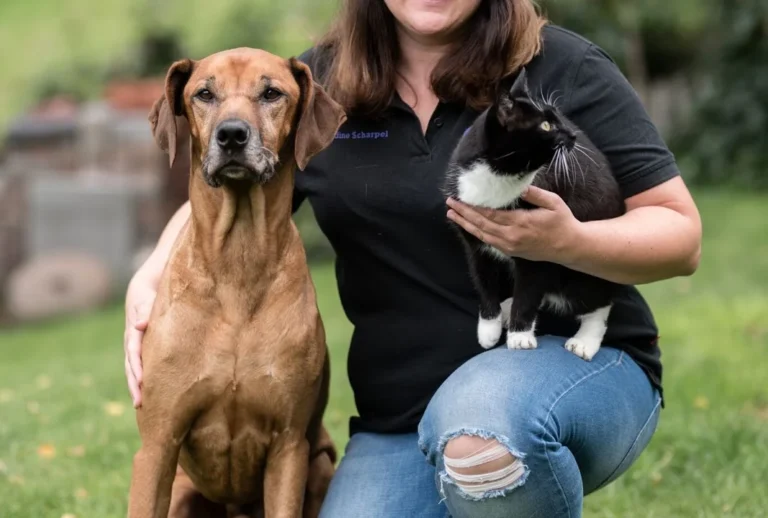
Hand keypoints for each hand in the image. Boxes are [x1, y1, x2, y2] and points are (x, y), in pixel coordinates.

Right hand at [124, 282, 155, 407]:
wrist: (141, 293)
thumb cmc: (148, 296)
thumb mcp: (146, 300)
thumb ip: (144, 312)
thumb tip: (140, 325)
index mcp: (133, 333)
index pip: (135, 353)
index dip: (138, 368)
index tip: (141, 382)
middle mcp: (131, 343)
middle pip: (131, 367)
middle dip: (134, 385)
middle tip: (139, 404)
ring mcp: (134, 348)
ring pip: (133, 371)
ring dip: (136, 387)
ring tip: (141, 406)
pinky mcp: (140, 350)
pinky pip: (139, 368)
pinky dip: (140, 381)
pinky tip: (147, 395)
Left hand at [446, 186, 581, 262]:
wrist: (569, 247)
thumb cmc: (562, 222)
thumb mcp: (553, 202)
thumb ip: (534, 194)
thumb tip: (519, 186)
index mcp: (520, 223)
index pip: (489, 215)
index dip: (472, 208)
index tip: (460, 199)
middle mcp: (511, 237)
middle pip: (481, 225)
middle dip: (463, 214)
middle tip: (449, 204)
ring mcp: (510, 246)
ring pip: (482, 235)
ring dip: (465, 224)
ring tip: (451, 215)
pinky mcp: (511, 252)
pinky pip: (489, 241)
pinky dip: (476, 233)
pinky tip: (469, 226)